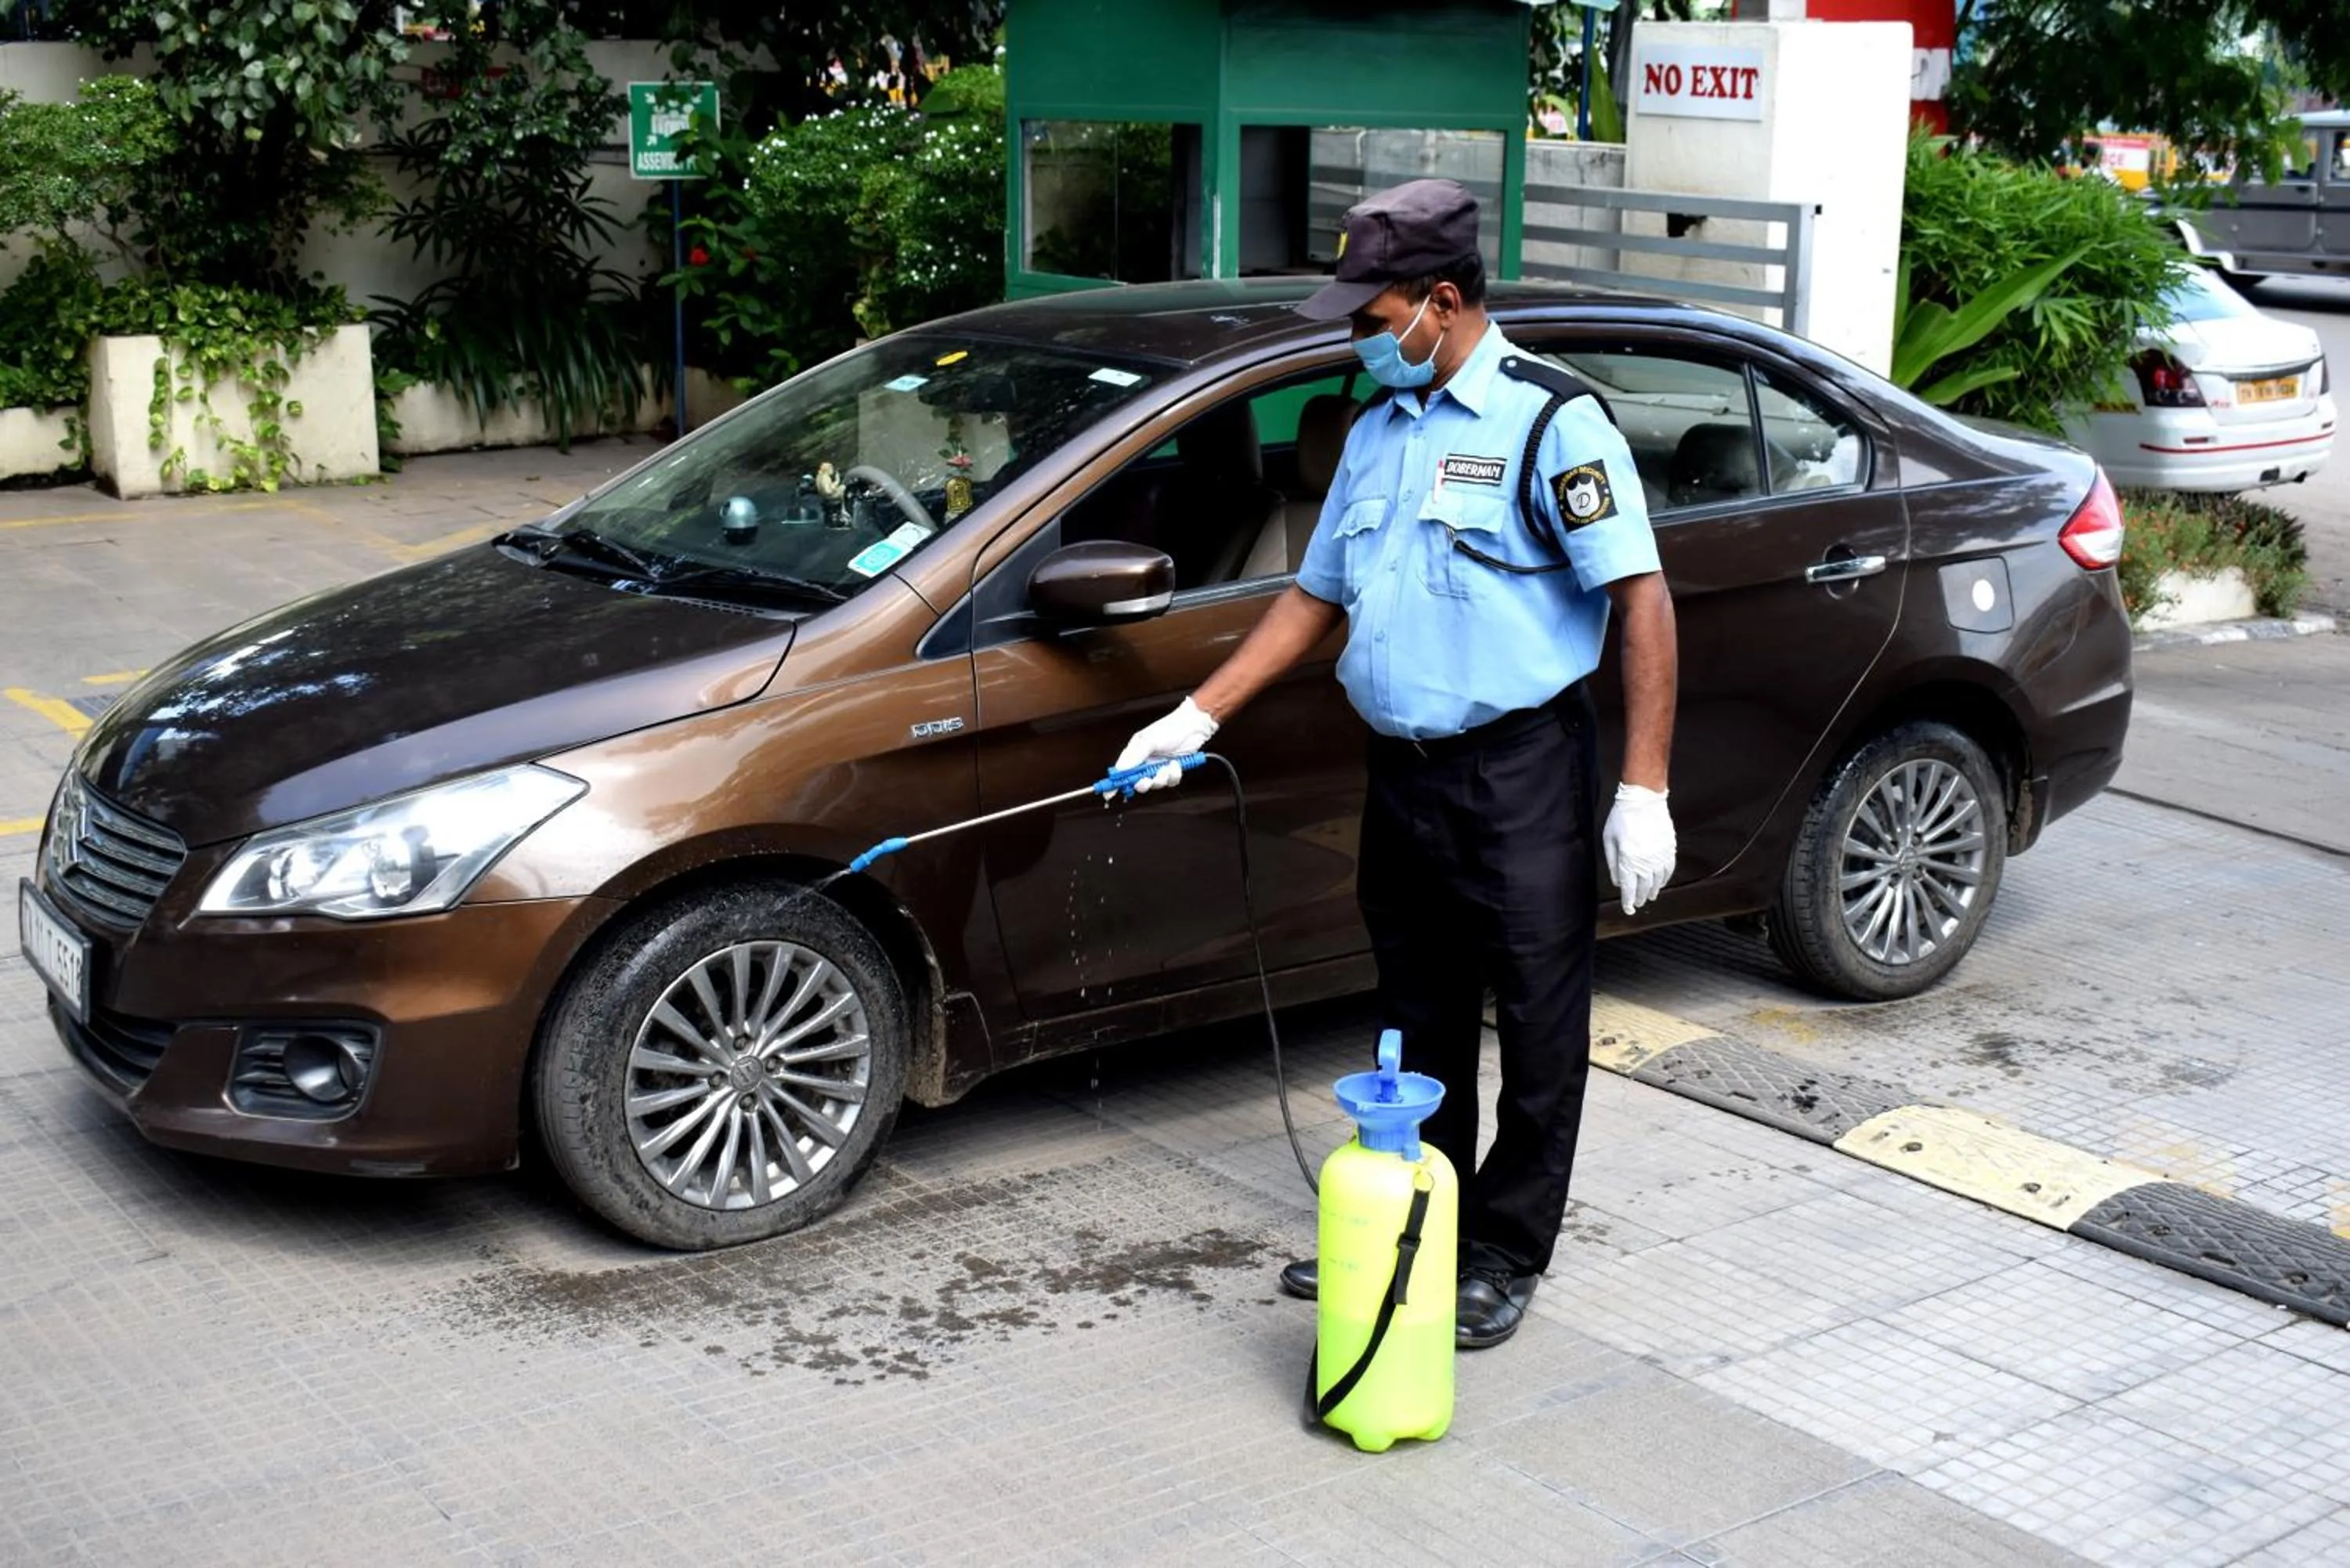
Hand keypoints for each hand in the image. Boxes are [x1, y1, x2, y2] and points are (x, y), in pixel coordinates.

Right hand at [1112, 696, 1218, 792]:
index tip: (1110, 793)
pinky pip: (1170, 782)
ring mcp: (1158, 766)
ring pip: (1155, 784)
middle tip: (1147, 779)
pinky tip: (1177, 764)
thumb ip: (1135, 755)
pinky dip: (1174, 775)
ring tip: (1168, 766)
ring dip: (1162, 778)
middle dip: (1143, 783)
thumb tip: (1120, 768)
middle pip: (1137, 782)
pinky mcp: (1172, 770)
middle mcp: (1145, 761)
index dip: (1116, 783)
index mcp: (1135, 752)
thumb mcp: (1149, 740)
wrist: (1193, 726)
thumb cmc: (1170, 728)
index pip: (1121, 770)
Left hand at [1603, 783, 1675, 914]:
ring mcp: (1660, 855)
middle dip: (1641, 898)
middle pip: (1644, 887)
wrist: (1643, 800)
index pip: (1629, 887)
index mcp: (1628, 860)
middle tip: (1638, 904)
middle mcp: (1646, 861)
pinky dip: (1665, 878)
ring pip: (1658, 880)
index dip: (1628, 901)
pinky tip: (1661, 882)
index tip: (1628, 909)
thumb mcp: (1609, 840)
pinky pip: (1669, 869)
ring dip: (1654, 890)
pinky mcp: (1669, 848)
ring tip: (1650, 896)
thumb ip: (1613, 863)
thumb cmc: (1622, 818)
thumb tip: (1617, 881)